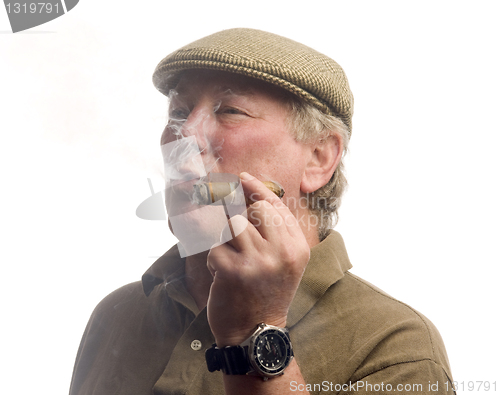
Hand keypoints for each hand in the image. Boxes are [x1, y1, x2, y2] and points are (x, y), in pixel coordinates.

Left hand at [206, 172, 309, 346]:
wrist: (256, 332)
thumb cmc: (267, 292)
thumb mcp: (285, 261)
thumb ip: (275, 230)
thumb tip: (250, 194)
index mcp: (297, 247)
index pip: (276, 205)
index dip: (256, 187)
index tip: (241, 177)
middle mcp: (281, 252)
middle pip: (254, 208)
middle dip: (239, 212)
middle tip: (232, 226)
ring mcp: (257, 261)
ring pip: (232, 223)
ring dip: (225, 236)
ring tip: (230, 254)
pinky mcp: (232, 271)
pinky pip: (214, 245)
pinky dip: (213, 256)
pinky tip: (222, 272)